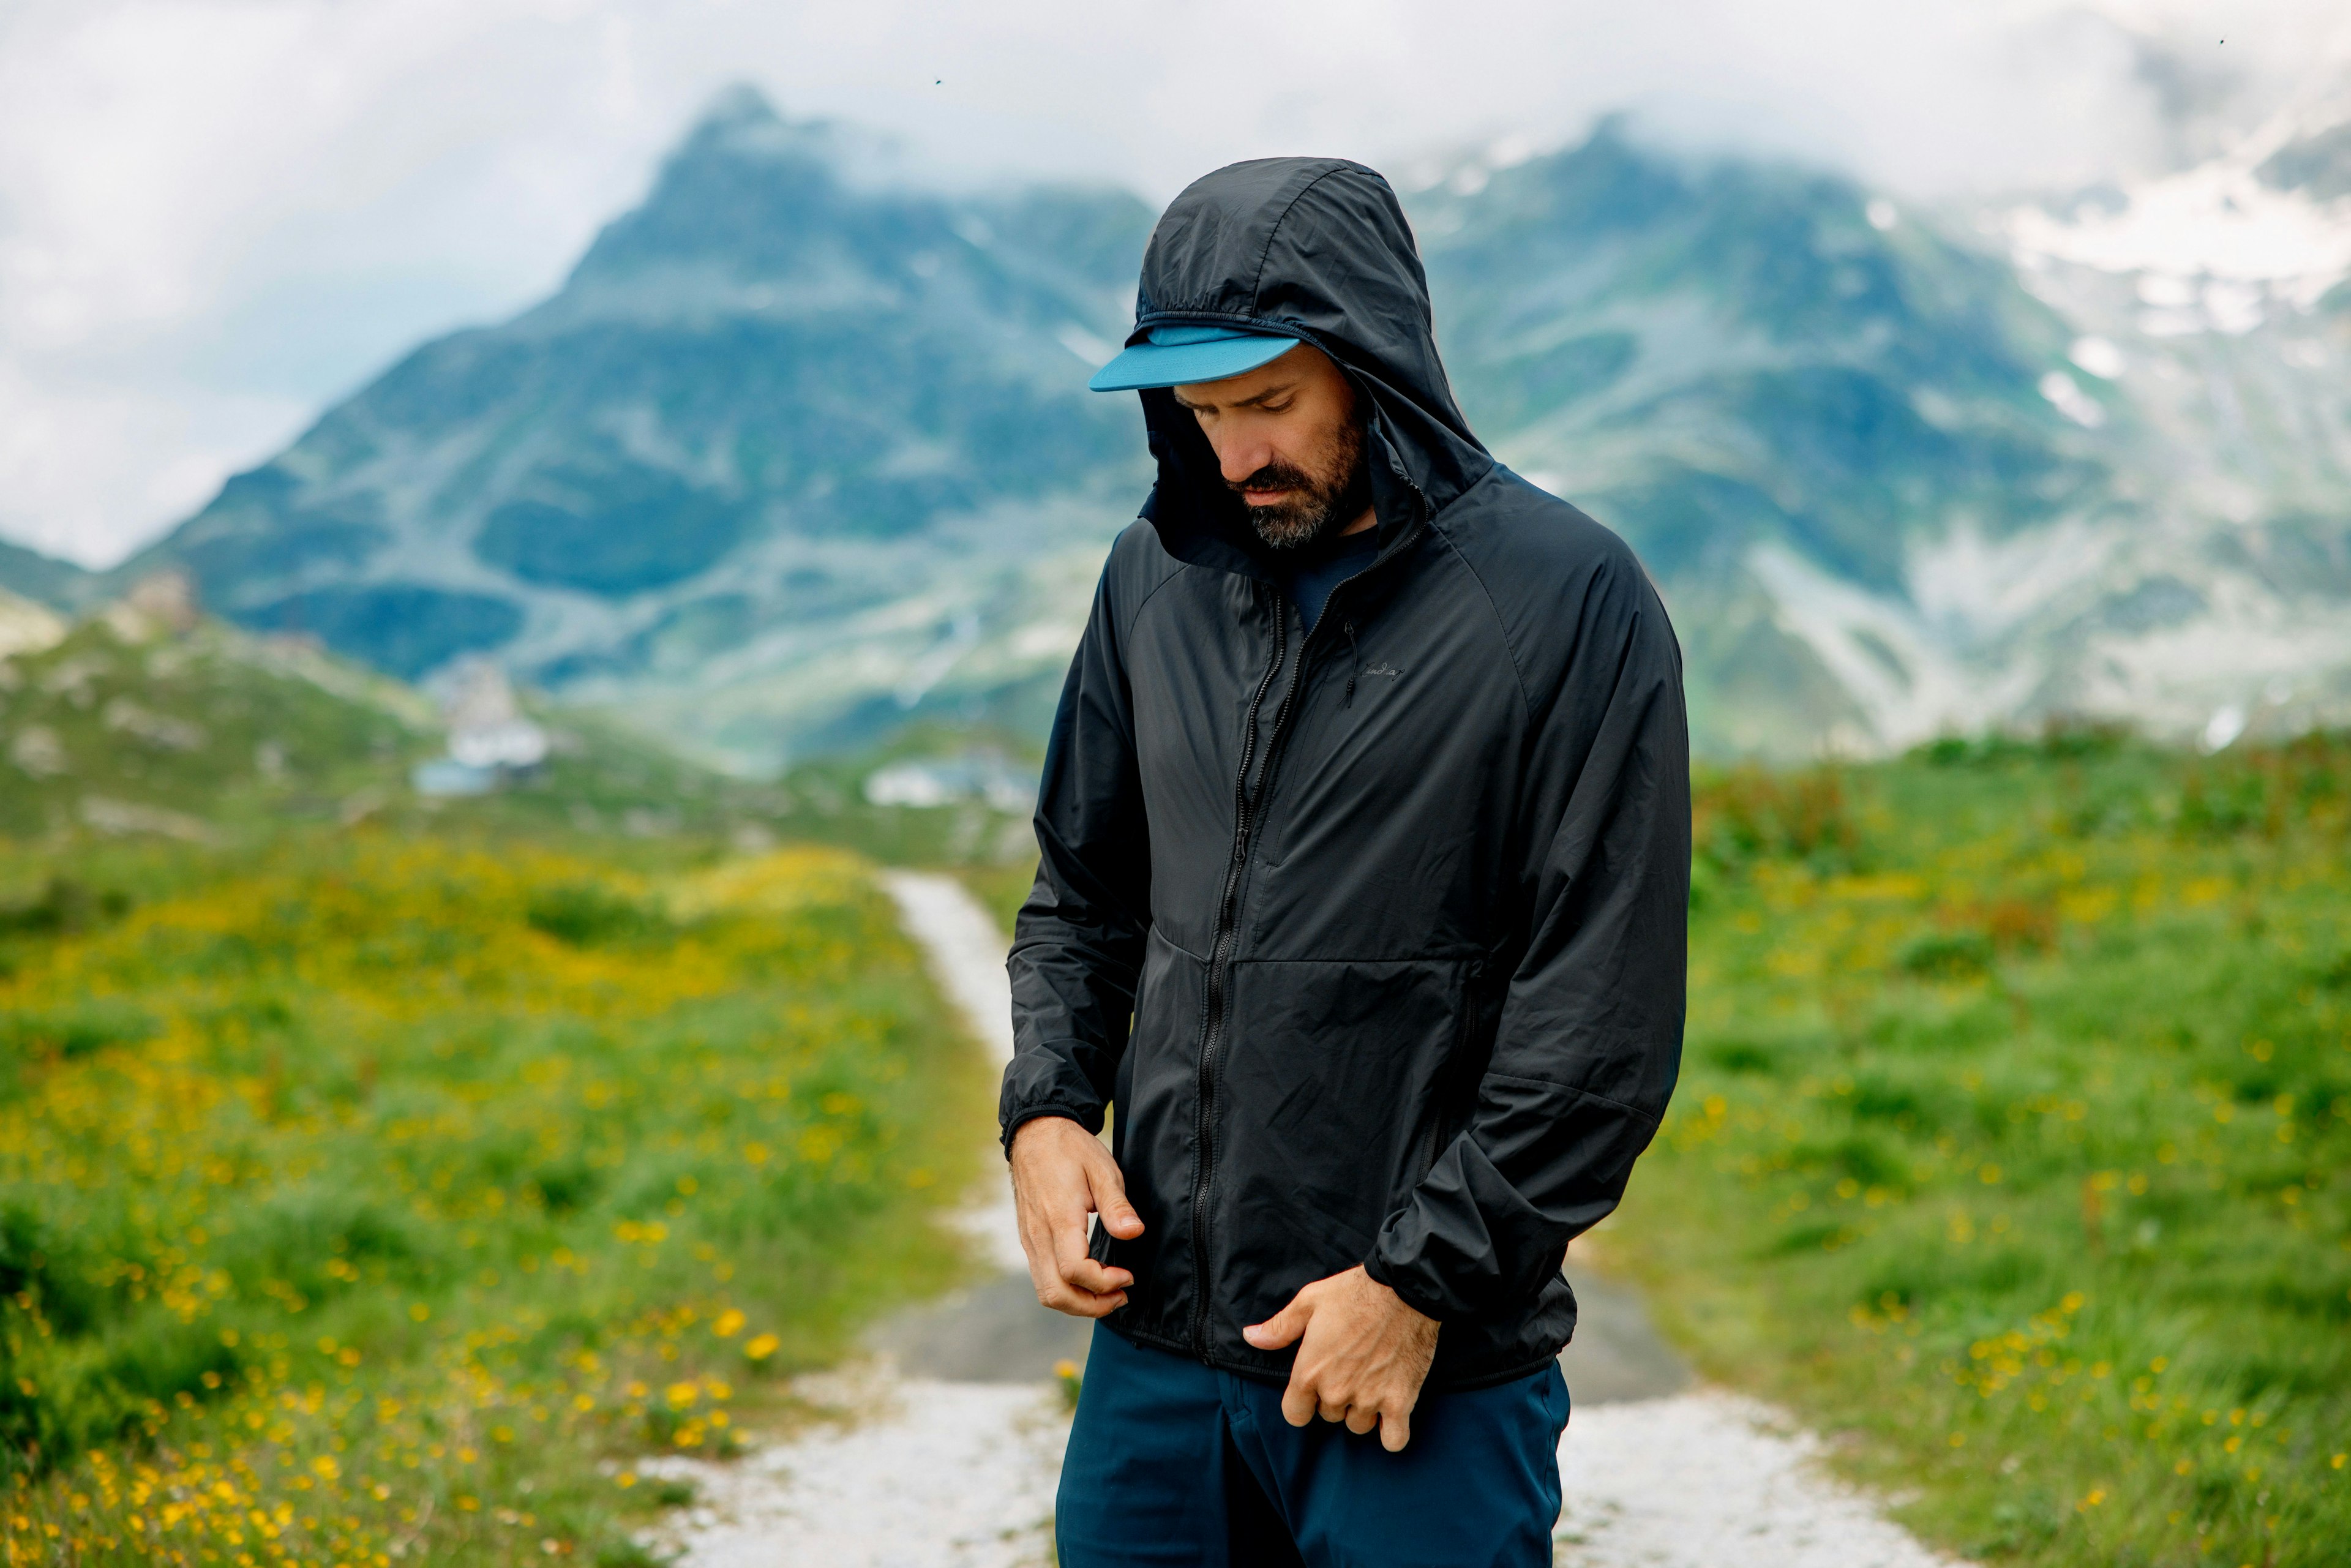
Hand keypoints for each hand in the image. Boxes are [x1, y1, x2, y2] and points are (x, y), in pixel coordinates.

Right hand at [1008, 1116, 1144, 1316]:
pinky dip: (1066, 1290)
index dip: (1104, 1283)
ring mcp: (1030, 1240)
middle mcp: (1038, 1235)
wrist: (1035, 1133)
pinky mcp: (1028, 1240)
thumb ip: (1116, 1206)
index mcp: (1058, 1219)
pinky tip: (1089, 1279)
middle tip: (1121, 1296)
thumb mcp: (1102, 1169)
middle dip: (1092, 1305)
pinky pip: (1042, 1278)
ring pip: (1047, 1292)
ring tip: (1108, 1293)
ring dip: (1078, 1303)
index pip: (1075, 1270)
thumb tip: (1134, 1233)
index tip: (1128, 1276)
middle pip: (1056, 1294)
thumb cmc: (1071, 1149)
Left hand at [1242, 1266, 1437, 1451]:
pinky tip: (1392, 1414)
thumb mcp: (1309, 1301)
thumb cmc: (1354, 1292)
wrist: (1404, 1288)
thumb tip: (1251, 1337)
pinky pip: (1393, 1439)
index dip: (1302, 1404)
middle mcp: (1336, 1392)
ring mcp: (1369, 1399)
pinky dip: (1393, 1432)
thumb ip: (1279, 1327)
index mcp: (1310, 1372)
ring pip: (1359, 1425)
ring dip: (1363, 1410)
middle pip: (1329, 1416)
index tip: (1313, 1390)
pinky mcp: (1400, 1402)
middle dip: (1336, 1398)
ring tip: (1372, 1382)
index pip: (1295, 1415)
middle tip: (1350, 1370)